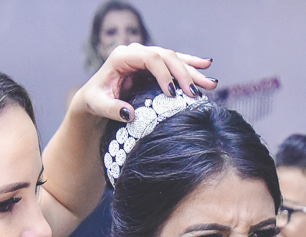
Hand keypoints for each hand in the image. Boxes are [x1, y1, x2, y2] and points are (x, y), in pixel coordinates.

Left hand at [74, 43, 215, 122]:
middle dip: (184, 73)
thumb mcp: (98, 105)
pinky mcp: (153, 65)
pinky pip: (175, 62)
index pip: (150, 58)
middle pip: (166, 56)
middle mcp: (136, 52)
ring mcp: (146, 57)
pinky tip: (206, 66)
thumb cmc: (95, 100)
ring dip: (193, 71)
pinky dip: (191, 64)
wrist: (94, 97)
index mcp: (123, 56)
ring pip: (174, 59)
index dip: (164, 74)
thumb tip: (129, 114)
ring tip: (210, 83)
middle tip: (196, 93)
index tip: (173, 93)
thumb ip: (112, 108)